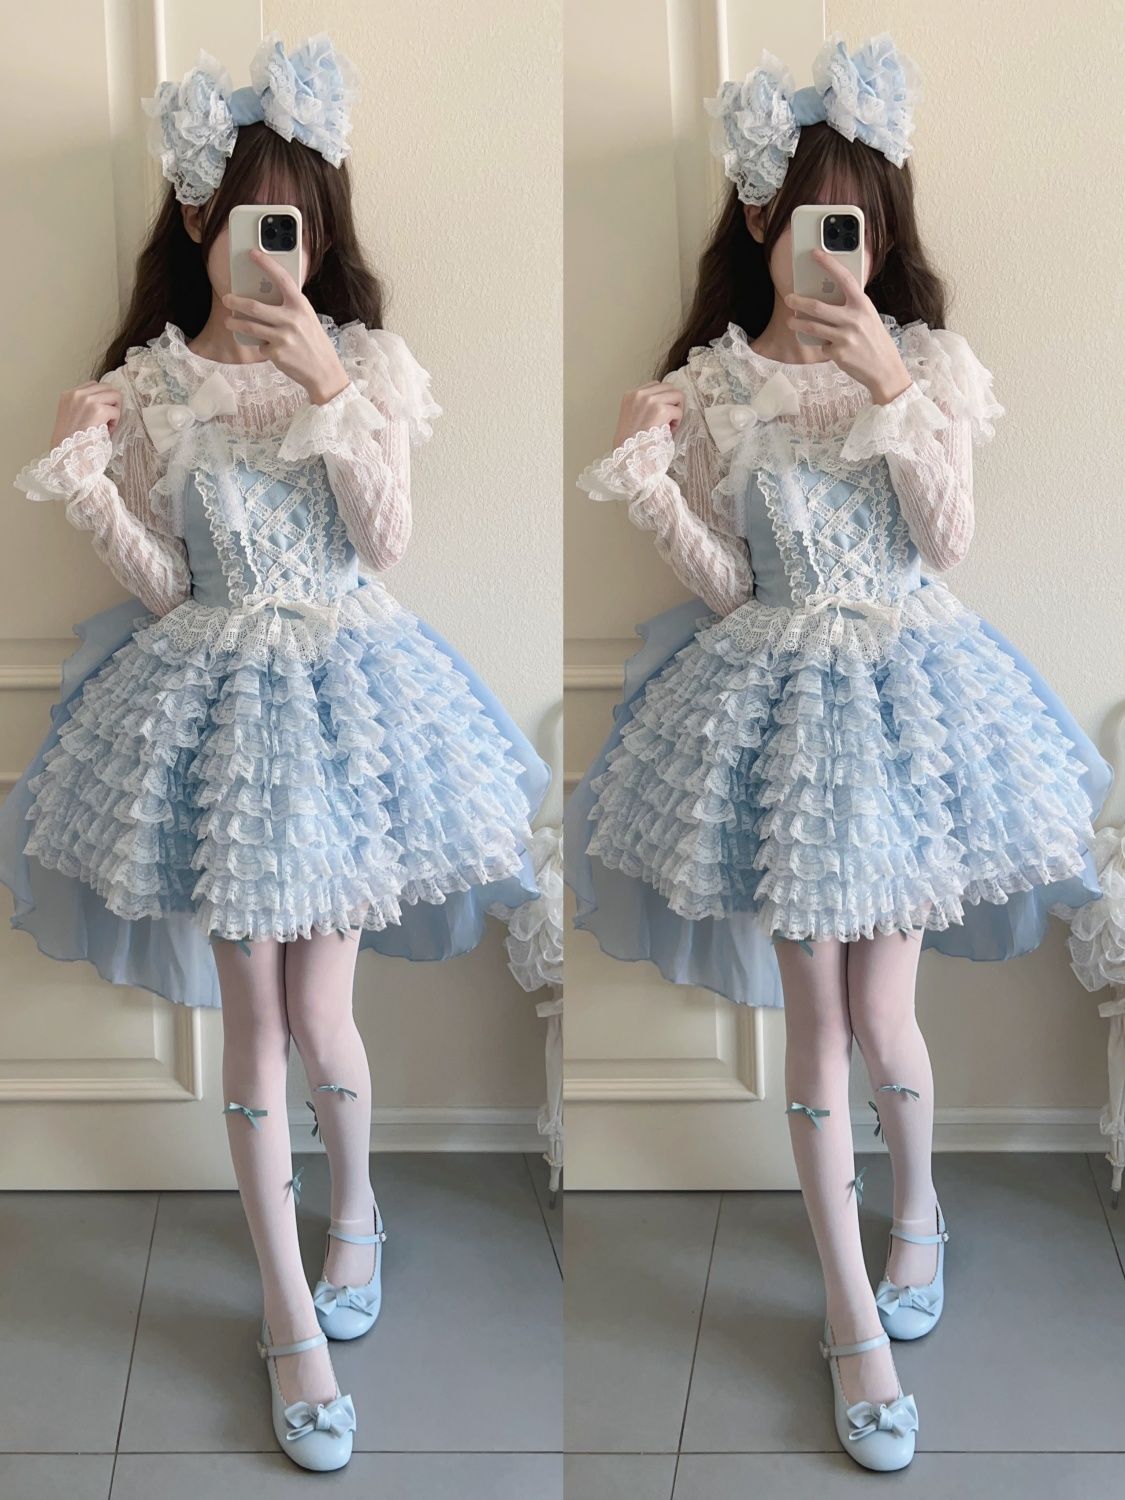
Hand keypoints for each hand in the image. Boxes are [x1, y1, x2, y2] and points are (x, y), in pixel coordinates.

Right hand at [49, 382, 121, 449]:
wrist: (68, 455)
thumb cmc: (71, 441)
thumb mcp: (73, 415)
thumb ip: (84, 405)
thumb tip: (105, 400)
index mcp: (68, 394)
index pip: (94, 385)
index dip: (102, 399)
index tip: (99, 414)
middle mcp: (76, 394)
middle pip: (107, 387)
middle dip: (111, 402)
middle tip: (107, 419)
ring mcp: (87, 400)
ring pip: (115, 395)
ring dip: (115, 410)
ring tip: (107, 424)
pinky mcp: (98, 410)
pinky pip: (116, 411)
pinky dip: (115, 422)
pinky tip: (107, 431)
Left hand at [221, 250, 350, 403]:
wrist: (324, 372)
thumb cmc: (314, 342)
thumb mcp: (307, 319)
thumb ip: (290, 307)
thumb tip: (265, 296)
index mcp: (300, 306)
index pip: (282, 278)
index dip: (266, 264)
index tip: (253, 253)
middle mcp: (291, 319)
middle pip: (254, 306)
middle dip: (235, 302)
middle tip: (226, 299)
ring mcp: (283, 337)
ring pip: (250, 327)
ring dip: (235, 324)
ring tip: (229, 322)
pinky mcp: (277, 353)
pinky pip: (260, 346)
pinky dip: (261, 346)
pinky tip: (268, 348)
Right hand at [612, 382, 683, 449]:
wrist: (629, 456)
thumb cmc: (631, 442)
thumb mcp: (633, 415)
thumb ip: (644, 404)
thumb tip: (666, 398)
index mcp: (630, 395)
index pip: (656, 385)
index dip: (663, 399)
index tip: (660, 414)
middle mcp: (639, 394)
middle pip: (668, 387)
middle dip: (672, 402)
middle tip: (668, 419)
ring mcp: (650, 401)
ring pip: (677, 395)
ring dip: (676, 410)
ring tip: (668, 424)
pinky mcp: (660, 410)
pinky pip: (678, 410)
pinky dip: (677, 421)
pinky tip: (669, 431)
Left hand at [784, 250, 912, 402]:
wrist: (885, 369)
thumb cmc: (874, 340)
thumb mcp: (868, 317)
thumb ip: (851, 306)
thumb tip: (827, 295)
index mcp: (863, 304)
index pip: (844, 278)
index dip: (828, 264)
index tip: (815, 253)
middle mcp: (854, 318)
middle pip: (818, 306)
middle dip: (798, 302)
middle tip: (789, 298)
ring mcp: (845, 337)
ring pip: (813, 327)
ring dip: (797, 323)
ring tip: (791, 321)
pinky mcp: (838, 353)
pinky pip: (822, 346)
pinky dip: (822, 346)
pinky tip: (829, 347)